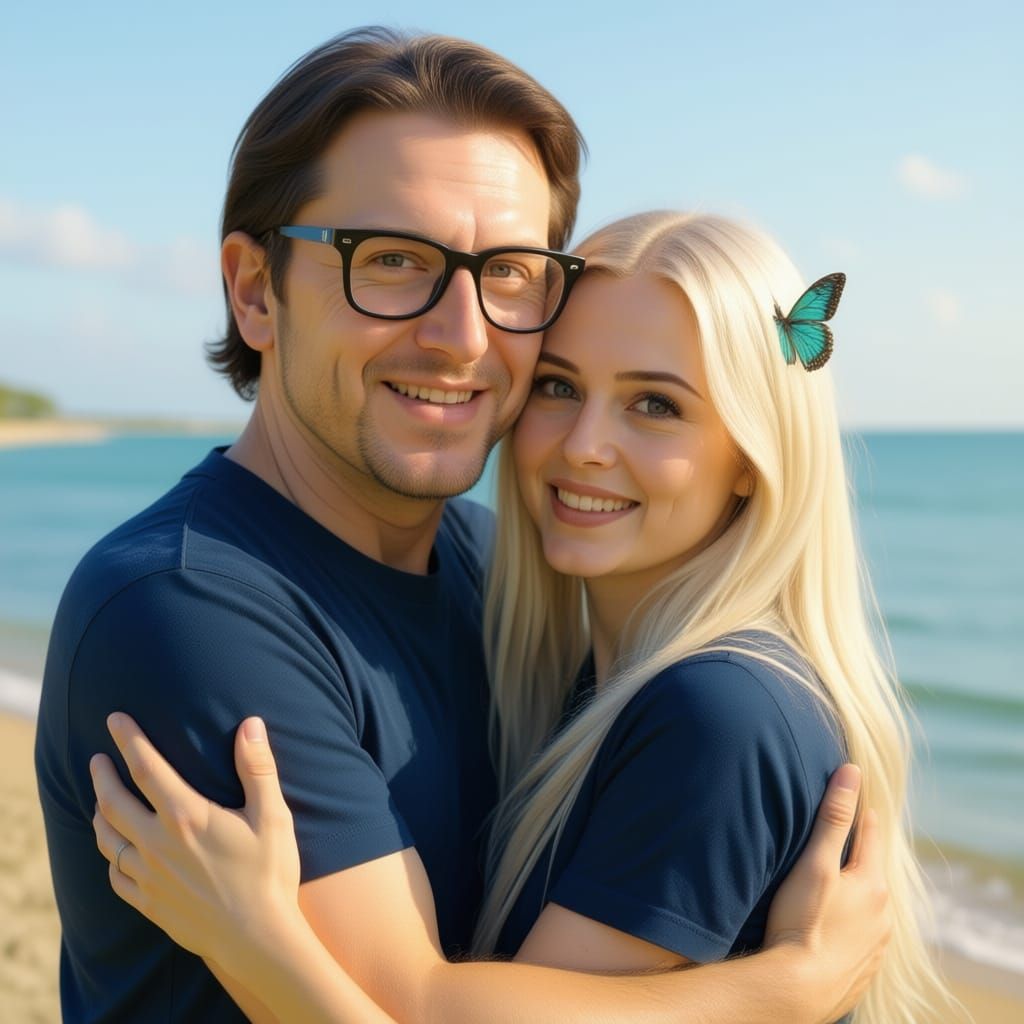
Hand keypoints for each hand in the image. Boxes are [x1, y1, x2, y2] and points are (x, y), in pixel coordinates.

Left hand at [91, 713, 302, 977]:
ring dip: (99, 815)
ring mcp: (149, 876)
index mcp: (186, 815)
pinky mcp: (149, 903)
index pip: (147, 768)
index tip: (114, 719)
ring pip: (108, 839)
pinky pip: (115, 876)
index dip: (128, 740)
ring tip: (100, 802)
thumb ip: (258, 768)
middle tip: (97, 759)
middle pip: (113, 802)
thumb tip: (250, 724)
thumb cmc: (268, 874)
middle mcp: (158, 843)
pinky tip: (117, 853)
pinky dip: (111, 858)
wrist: (256, 939)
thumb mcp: (272, 815)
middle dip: (101, 776)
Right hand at [764, 764, 890, 1023]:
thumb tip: (851, 773)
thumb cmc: (802, 921)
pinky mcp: (864, 967)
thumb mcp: (814, 864)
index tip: (849, 797)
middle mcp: (883, 913)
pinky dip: (851, 922)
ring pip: (870, 904)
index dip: (858, 812)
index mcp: (873, 883)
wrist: (797, 989)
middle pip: (873, 869)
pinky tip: (832, 924)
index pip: (871, 833)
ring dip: (855, 890)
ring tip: (832, 882)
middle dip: (857, 852)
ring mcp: (877, 944)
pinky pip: (863, 934)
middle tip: (835, 837)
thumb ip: (834, 819)